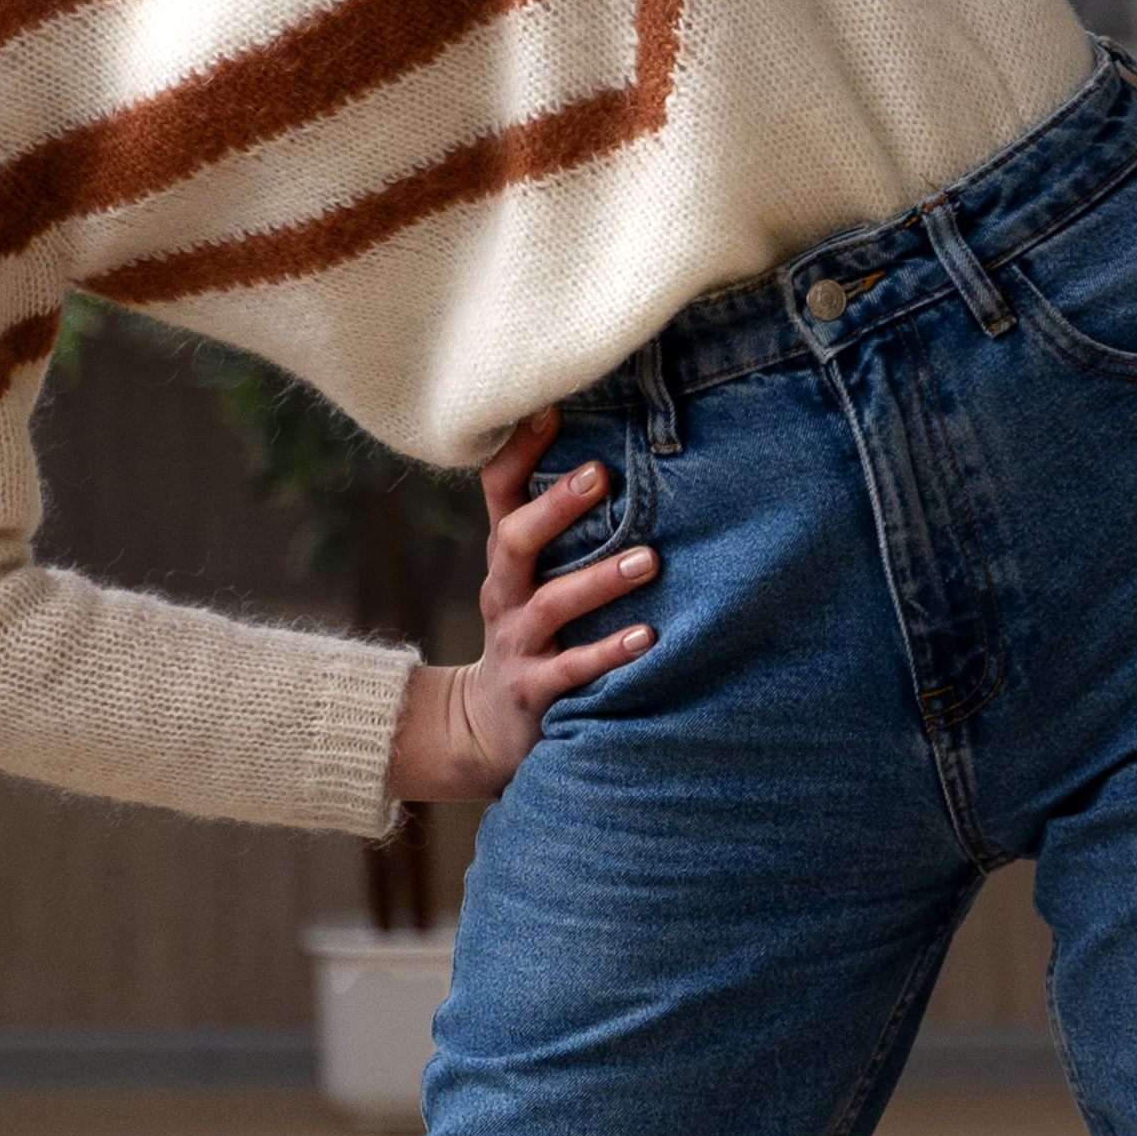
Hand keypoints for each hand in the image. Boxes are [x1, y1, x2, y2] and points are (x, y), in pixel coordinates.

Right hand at [386, 416, 660, 811]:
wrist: (487, 725)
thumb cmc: (530, 632)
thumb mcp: (531, 578)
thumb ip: (560, 528)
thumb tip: (617, 455)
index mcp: (506, 559)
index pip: (498, 493)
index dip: (518, 452)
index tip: (549, 409)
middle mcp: (505, 594)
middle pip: (514, 540)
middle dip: (554, 506)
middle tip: (602, 475)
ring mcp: (517, 643)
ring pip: (551, 604)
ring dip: (599, 579)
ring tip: (649, 560)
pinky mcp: (535, 689)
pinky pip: (572, 668)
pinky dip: (608, 652)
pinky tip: (648, 636)